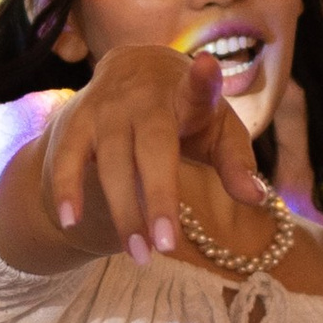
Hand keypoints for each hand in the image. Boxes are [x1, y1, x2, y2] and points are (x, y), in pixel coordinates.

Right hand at [43, 45, 264, 254]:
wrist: (131, 67)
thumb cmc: (186, 112)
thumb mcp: (217, 129)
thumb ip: (236, 162)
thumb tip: (257, 197)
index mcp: (186, 94)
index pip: (198, 88)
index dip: (202, 81)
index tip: (207, 67)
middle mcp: (144, 97)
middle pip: (152, 147)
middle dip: (158, 197)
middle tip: (167, 247)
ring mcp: (106, 109)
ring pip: (111, 160)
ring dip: (122, 209)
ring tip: (137, 254)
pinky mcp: (76, 122)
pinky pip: (67, 157)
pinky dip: (66, 188)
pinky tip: (69, 221)